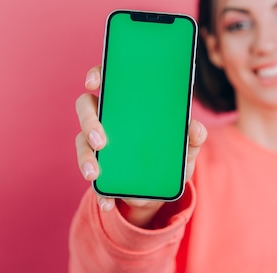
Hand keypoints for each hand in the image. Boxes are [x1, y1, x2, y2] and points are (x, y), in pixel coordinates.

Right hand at [74, 65, 207, 226]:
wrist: (163, 189)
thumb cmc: (172, 156)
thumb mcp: (187, 147)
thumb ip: (194, 136)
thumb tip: (195, 127)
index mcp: (129, 104)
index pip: (108, 80)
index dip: (96, 75)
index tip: (94, 81)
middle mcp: (108, 119)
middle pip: (86, 107)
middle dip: (88, 121)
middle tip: (101, 140)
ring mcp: (98, 143)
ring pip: (82, 141)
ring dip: (85, 157)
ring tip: (95, 173)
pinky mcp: (98, 168)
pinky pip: (91, 176)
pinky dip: (99, 192)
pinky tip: (108, 202)